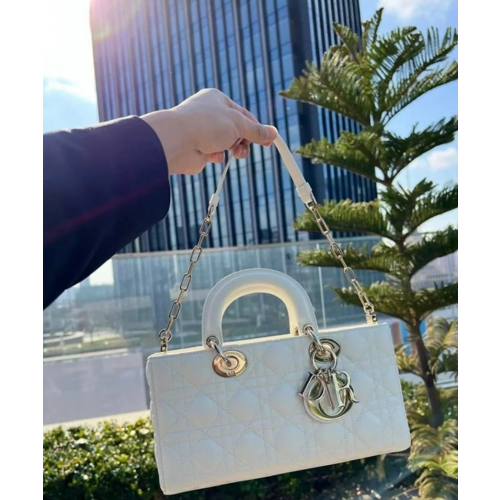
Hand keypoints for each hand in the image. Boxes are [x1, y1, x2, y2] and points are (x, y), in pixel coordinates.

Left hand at [142, 89, 277, 175]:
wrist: (177, 141)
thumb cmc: (206, 125)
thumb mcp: (238, 125)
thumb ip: (257, 131)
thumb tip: (274, 133)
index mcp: (218, 100)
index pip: (244, 114)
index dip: (257, 128)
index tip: (268, 140)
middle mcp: (210, 114)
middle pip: (237, 130)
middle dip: (244, 141)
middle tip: (246, 149)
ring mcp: (203, 132)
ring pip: (228, 143)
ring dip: (234, 149)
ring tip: (235, 153)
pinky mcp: (199, 148)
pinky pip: (216, 154)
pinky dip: (218, 156)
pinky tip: (214, 155)